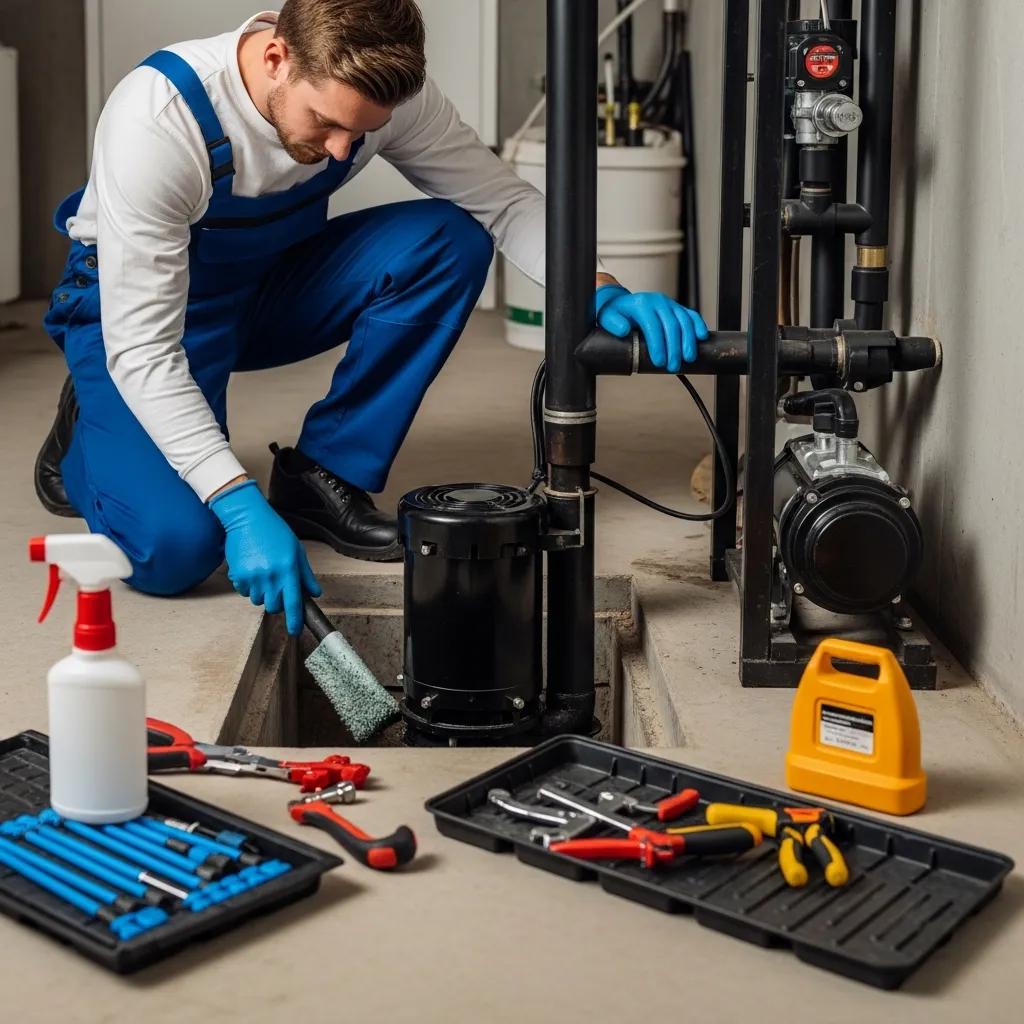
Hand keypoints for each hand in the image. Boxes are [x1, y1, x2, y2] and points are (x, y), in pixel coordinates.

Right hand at [209, 480, 320, 634]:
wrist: (247, 519)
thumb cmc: (275, 533)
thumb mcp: (296, 551)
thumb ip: (306, 575)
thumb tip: (314, 594)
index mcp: (289, 570)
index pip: (294, 602)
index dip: (295, 620)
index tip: (295, 631)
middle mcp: (271, 576)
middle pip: (273, 607)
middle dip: (276, 604)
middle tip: (276, 589)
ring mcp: (253, 577)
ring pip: (258, 600)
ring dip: (261, 593)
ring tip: (263, 574)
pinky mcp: (238, 575)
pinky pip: (244, 592)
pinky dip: (248, 587)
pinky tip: (251, 570)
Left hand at [594, 283, 708, 372]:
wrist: (621, 302)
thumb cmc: (615, 313)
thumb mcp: (607, 318)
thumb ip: (613, 324)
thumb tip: (624, 330)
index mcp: (641, 305)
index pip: (653, 326)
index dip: (658, 345)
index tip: (659, 362)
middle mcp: (658, 302)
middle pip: (671, 325)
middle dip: (674, 348)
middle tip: (673, 366)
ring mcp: (669, 304)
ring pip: (684, 321)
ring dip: (688, 341)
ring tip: (688, 358)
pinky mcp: (677, 308)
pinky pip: (691, 315)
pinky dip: (698, 325)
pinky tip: (701, 338)